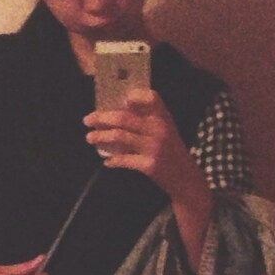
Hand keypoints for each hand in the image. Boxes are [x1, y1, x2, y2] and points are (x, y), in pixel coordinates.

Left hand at [84, 88, 204, 207]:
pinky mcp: (149, 165)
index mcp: (164, 118)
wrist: (186, 179)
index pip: (152, 98)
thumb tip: (117, 112)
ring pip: (120, 137)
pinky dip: (113, 160)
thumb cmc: (172, 153)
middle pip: (125, 118)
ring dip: (101, 137)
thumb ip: (148, 121)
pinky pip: (125, 160)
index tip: (119, 98)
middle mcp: (159, 130)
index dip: (135, 95)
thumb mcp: (166, 132)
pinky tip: (106, 161)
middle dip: (102, 118)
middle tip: (88, 120)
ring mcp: (154, 148)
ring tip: (90, 138)